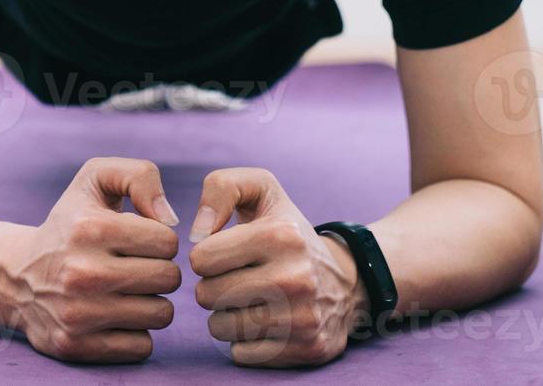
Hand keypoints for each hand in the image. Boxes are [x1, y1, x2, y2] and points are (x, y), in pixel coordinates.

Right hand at [0, 157, 181, 362]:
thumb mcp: (94, 179)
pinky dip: (136, 333)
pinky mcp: (76, 346)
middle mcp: (83, 272)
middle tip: (136, 266)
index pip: (168, 241)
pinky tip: (115, 315)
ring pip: (161, 314)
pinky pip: (142, 346)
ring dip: (151, 302)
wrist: (16, 275)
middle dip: (159, 270)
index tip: (139, 241)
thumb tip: (170, 218)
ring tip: (127, 290)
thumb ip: (140, 176)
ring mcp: (78, 314)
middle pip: (169, 278)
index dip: (159, 239)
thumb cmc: (69, 224)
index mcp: (90, 228)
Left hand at [188, 167, 367, 367]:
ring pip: (220, 327)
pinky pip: (241, 353)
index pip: (201, 259)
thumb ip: (221, 188)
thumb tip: (195, 234)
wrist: (347, 278)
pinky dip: (244, 340)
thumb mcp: (262, 190)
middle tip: (236, 277)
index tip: (225, 253)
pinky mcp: (307, 349)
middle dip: (213, 285)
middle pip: (207, 295)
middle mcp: (295, 277)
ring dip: (225, 314)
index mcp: (281, 235)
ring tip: (248, 298)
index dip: (206, 256)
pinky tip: (264, 321)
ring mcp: (303, 318)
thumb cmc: (287, 230)